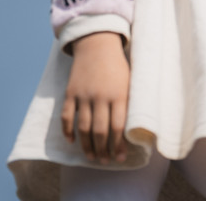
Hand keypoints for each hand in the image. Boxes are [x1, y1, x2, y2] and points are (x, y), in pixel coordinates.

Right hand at [61, 32, 129, 163]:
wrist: (98, 44)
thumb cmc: (119, 65)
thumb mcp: (131, 80)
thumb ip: (131, 101)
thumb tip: (138, 125)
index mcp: (119, 94)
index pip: (118, 126)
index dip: (118, 145)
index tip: (120, 158)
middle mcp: (101, 96)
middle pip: (100, 131)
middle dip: (103, 149)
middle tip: (105, 161)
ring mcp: (84, 95)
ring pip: (83, 127)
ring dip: (87, 145)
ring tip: (92, 156)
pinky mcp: (70, 93)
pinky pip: (66, 116)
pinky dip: (67, 131)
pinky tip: (72, 141)